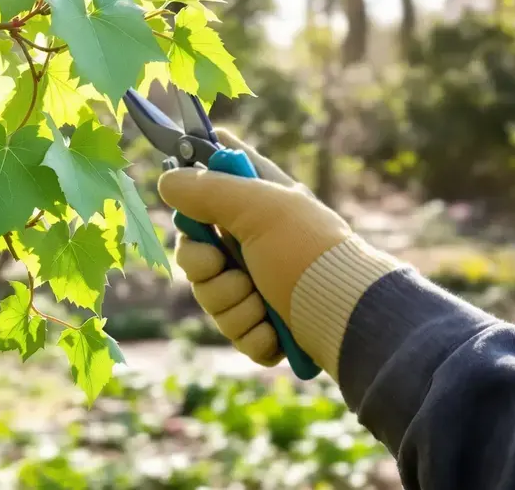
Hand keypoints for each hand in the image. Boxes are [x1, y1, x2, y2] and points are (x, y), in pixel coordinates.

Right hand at [158, 127, 399, 373]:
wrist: (347, 315)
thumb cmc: (307, 252)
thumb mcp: (257, 206)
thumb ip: (207, 188)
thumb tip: (166, 181)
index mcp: (256, 206)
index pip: (209, 188)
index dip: (192, 203)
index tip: (196, 217)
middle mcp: (254, 244)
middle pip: (194, 256)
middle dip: (207, 271)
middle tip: (226, 269)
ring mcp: (260, 287)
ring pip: (211, 300)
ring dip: (234, 305)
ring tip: (264, 303)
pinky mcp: (266, 326)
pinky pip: (235, 332)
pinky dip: (254, 334)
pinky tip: (276, 328)